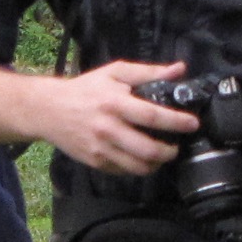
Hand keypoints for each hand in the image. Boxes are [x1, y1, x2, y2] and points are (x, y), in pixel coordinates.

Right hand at [47, 61, 199, 173]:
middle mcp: (108, 128)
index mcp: (115, 103)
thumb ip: (148, 72)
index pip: (152, 116)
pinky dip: (138, 167)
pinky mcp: (96, 162)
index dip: (177, 122)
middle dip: (170, 152)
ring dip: (157, 164)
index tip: (193, 124)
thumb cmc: (85, 89)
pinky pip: (124, 171)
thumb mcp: (115, 73)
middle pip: (148, 149)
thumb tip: (178, 70)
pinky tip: (142, 158)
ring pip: (138, 167)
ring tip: (162, 155)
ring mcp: (101, 148)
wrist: (49, 110)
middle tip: (177, 147)